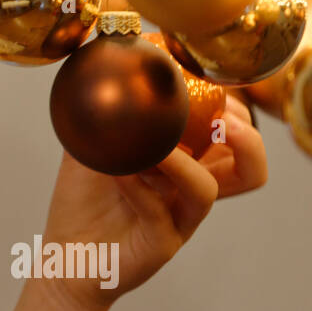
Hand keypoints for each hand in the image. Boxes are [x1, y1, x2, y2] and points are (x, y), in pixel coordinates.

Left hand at [38, 89, 267, 310]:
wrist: (63, 257)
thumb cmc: (83, 200)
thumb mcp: (91, 143)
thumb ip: (102, 107)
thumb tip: (98, 53)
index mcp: (188, 161)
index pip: (233, 131)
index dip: (233, 103)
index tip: (204, 73)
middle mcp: (192, 188)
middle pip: (248, 162)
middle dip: (238, 129)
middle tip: (205, 108)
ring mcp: (180, 218)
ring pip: (209, 188)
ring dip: (186, 158)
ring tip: (163, 139)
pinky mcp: (160, 243)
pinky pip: (159, 211)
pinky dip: (138, 186)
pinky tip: (116, 170)